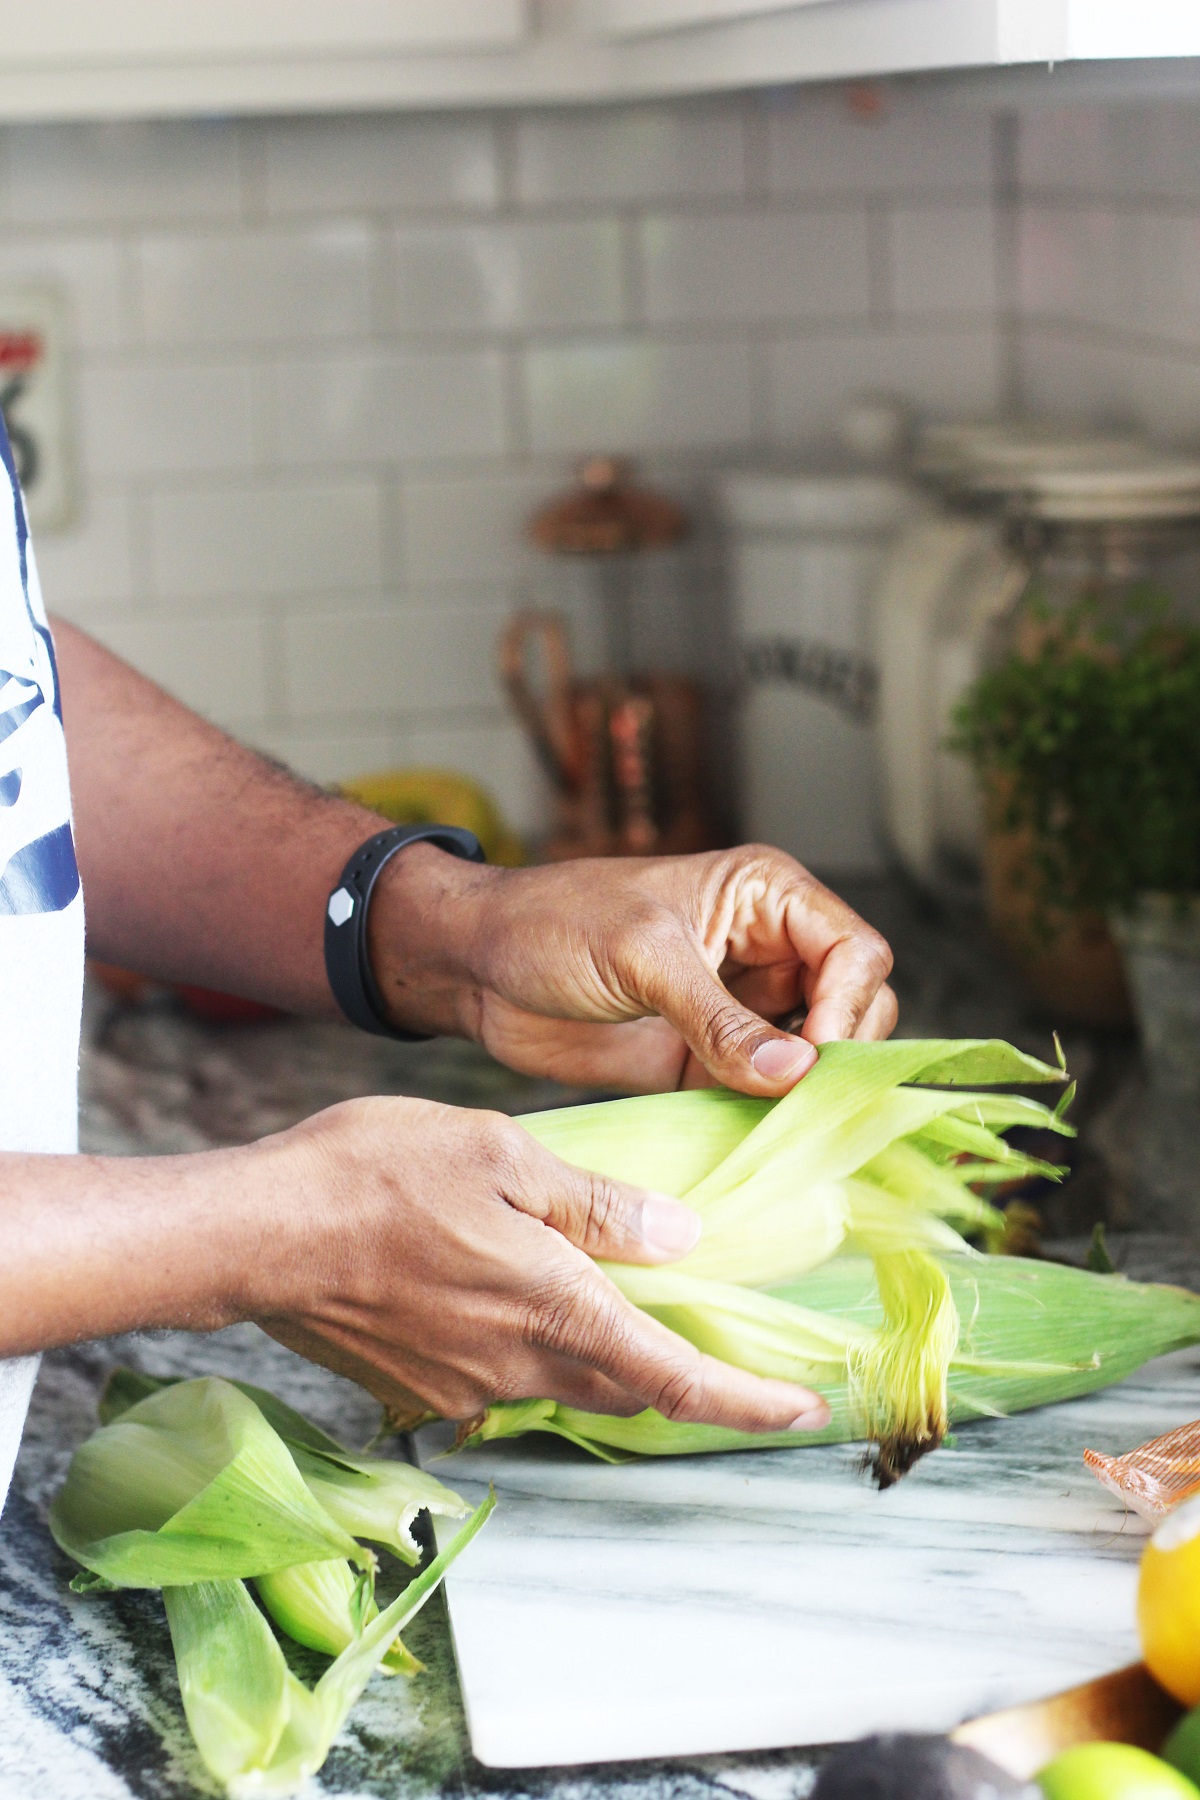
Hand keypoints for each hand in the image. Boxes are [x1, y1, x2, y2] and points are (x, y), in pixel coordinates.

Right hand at [252, 1096, 830, 1430]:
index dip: (752, 1404)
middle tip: (730, 1348)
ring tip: (630, 1309)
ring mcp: (464, 1385)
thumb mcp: (504, 1156)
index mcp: (556, 1310)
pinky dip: (539, 1347)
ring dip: (610, 1358)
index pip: (679, 1380)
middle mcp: (518, 1366)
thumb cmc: (375, 1174)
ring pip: (567, 1382)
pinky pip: (505, 1377)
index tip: (808, 1412)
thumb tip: (683, 1234)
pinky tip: (523, 1295)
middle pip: (631, 1390)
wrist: (254, 1232)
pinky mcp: (419, 1385)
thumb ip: (598, 1205)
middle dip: (688, 1379)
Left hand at [369, 844, 895, 1095]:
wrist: (474, 967)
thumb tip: (798, 1071)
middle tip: (798, 1099)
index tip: (815, 1058)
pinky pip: (761, 1094)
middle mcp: (765, 950)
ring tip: (777, 1124)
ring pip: (814, 1058)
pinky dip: (765, 1118)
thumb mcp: (642, 957)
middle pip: (853, 1008)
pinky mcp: (704, 1060)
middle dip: (837, 1053)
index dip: (849, 1006)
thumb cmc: (552, 924)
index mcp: (764, 896)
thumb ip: (720, 1016)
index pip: (855, 952)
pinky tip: (751, 1139)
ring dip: (804, 1093)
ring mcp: (738, 1009)